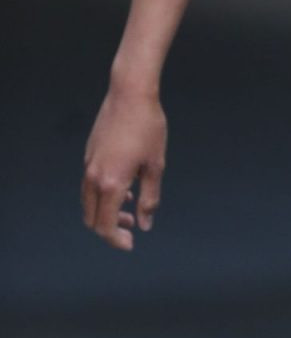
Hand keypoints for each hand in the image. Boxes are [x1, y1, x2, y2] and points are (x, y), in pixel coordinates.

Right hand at [81, 88, 166, 250]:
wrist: (130, 94)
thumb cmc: (148, 127)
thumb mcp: (155, 165)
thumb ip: (149, 198)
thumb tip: (145, 224)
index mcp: (111, 183)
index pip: (106, 226)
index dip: (117, 240)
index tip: (131, 243)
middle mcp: (94, 177)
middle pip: (92, 218)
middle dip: (110, 229)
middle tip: (132, 228)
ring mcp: (89, 166)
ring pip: (89, 203)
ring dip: (106, 211)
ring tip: (131, 208)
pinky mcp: (89, 155)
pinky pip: (90, 185)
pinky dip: (103, 195)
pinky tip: (125, 188)